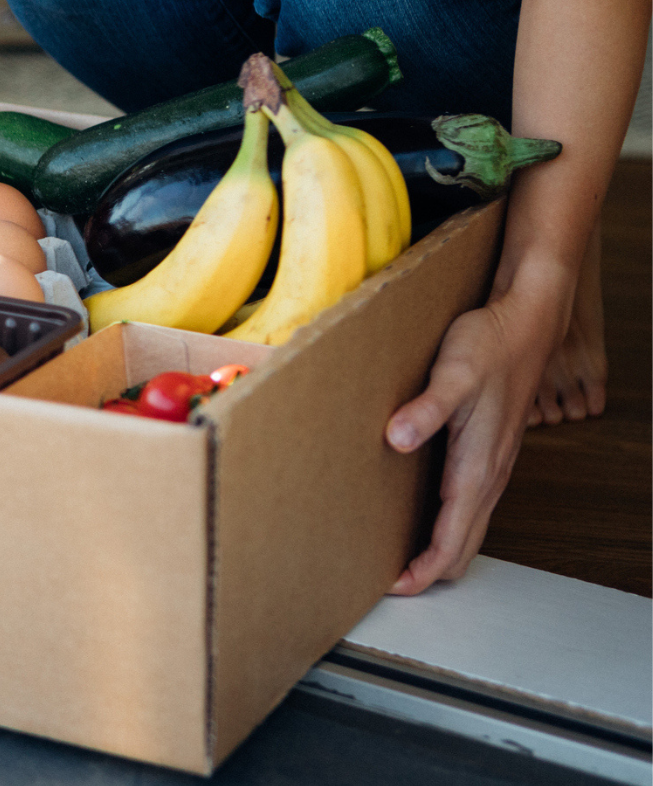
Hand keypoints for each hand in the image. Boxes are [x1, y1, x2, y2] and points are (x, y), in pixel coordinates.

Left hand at [382, 279, 568, 594]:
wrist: (524, 323)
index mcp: (477, 467)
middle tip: (385, 583)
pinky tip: (420, 519)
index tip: (390, 586)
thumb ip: (426, 408)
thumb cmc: (489, 346)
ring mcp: (491, 467)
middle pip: (462, 548)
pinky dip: (447, 528)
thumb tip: (398, 437)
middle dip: (427, 573)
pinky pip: (469, 508)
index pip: (451, 541)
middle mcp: (488, 476)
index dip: (421, 571)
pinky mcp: (488, 455)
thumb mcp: (453, 373)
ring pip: (468, 530)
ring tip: (398, 560)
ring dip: (438, 553)